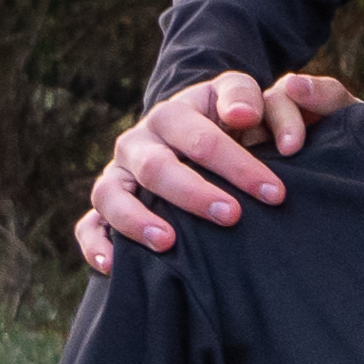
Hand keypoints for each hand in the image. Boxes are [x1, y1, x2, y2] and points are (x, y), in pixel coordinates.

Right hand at [80, 69, 354, 273]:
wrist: (200, 135)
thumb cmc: (232, 121)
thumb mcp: (244, 98)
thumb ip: (250, 98)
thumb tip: (243, 116)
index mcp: (172, 114)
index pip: (201, 138)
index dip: (238, 165)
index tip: (274, 193)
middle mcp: (137, 142)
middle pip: (156, 167)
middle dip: (194, 193)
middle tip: (232, 216)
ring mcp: (117, 175)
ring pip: (111, 195)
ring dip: (137, 219)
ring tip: (168, 242)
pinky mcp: (106, 205)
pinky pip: (88, 226)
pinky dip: (95, 244)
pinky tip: (113, 265)